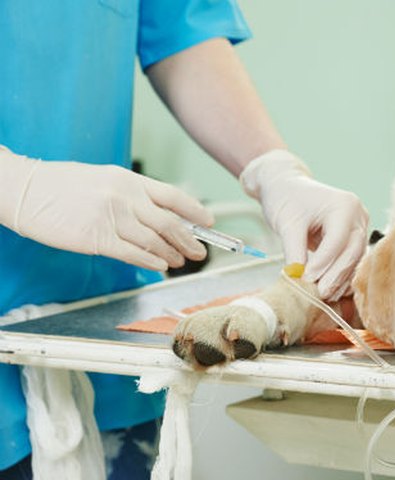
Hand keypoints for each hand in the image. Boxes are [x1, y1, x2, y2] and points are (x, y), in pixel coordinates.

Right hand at [0, 149, 213, 270]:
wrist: (23, 189)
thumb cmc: (61, 185)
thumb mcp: (103, 179)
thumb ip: (132, 195)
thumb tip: (159, 215)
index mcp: (129, 180)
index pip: (173, 196)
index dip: (195, 211)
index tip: (208, 222)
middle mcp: (125, 197)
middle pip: (169, 222)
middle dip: (189, 240)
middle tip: (200, 252)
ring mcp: (111, 217)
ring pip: (154, 240)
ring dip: (171, 254)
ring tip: (180, 262)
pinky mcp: (96, 238)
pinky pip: (132, 253)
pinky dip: (150, 261)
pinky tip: (160, 266)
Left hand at [240, 150, 368, 299]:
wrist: (287, 186)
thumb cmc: (286, 198)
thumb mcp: (287, 224)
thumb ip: (294, 252)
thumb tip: (299, 280)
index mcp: (344, 205)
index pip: (337, 240)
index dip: (323, 263)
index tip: (307, 279)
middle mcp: (358, 214)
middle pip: (352, 251)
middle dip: (335, 275)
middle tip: (319, 293)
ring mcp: (359, 226)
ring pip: (355, 259)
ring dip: (340, 279)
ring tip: (324, 295)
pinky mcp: (354, 237)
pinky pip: (352, 260)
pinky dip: (342, 275)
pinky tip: (331, 289)